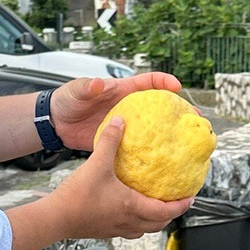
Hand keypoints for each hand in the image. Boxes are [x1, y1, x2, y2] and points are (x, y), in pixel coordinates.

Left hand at [48, 72, 181, 150]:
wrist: (56, 123)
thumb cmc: (67, 100)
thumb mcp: (76, 90)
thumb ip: (87, 87)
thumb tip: (98, 84)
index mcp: (122, 91)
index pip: (148, 83)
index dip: (164, 82)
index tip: (178, 88)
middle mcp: (128, 110)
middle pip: (158, 109)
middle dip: (178, 113)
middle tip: (194, 122)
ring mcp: (125, 128)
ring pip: (151, 131)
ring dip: (168, 137)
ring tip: (185, 146)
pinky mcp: (117, 144)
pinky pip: (136, 150)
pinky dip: (148, 157)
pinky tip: (158, 166)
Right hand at [51, 116, 192, 239]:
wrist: (54, 219)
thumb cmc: (78, 196)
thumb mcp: (97, 163)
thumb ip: (110, 141)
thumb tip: (120, 121)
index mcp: (133, 207)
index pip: (167, 210)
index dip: (181, 205)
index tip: (190, 196)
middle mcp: (128, 222)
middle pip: (159, 224)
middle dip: (170, 213)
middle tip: (177, 201)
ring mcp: (116, 229)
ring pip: (144, 229)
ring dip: (154, 220)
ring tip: (156, 207)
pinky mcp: (104, 231)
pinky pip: (128, 229)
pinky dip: (136, 222)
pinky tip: (127, 209)